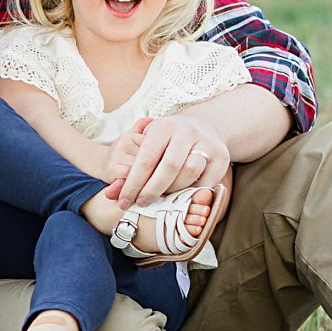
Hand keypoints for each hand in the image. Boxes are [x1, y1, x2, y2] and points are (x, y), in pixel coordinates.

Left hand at [109, 114, 231, 207]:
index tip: (123, 202)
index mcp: (163, 126)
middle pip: (168, 168)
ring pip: (189, 173)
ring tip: (162, 196)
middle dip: (152, 190)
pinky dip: (192, 193)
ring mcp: (206, 143)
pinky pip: (206, 182)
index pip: (145, 159)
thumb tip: (110, 195)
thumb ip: (128, 171)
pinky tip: (182, 196)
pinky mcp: (221, 157)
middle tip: (142, 203)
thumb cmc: (167, 142)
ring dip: (173, 190)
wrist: (204, 127)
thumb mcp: (147, 146)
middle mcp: (186, 132)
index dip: (132, 184)